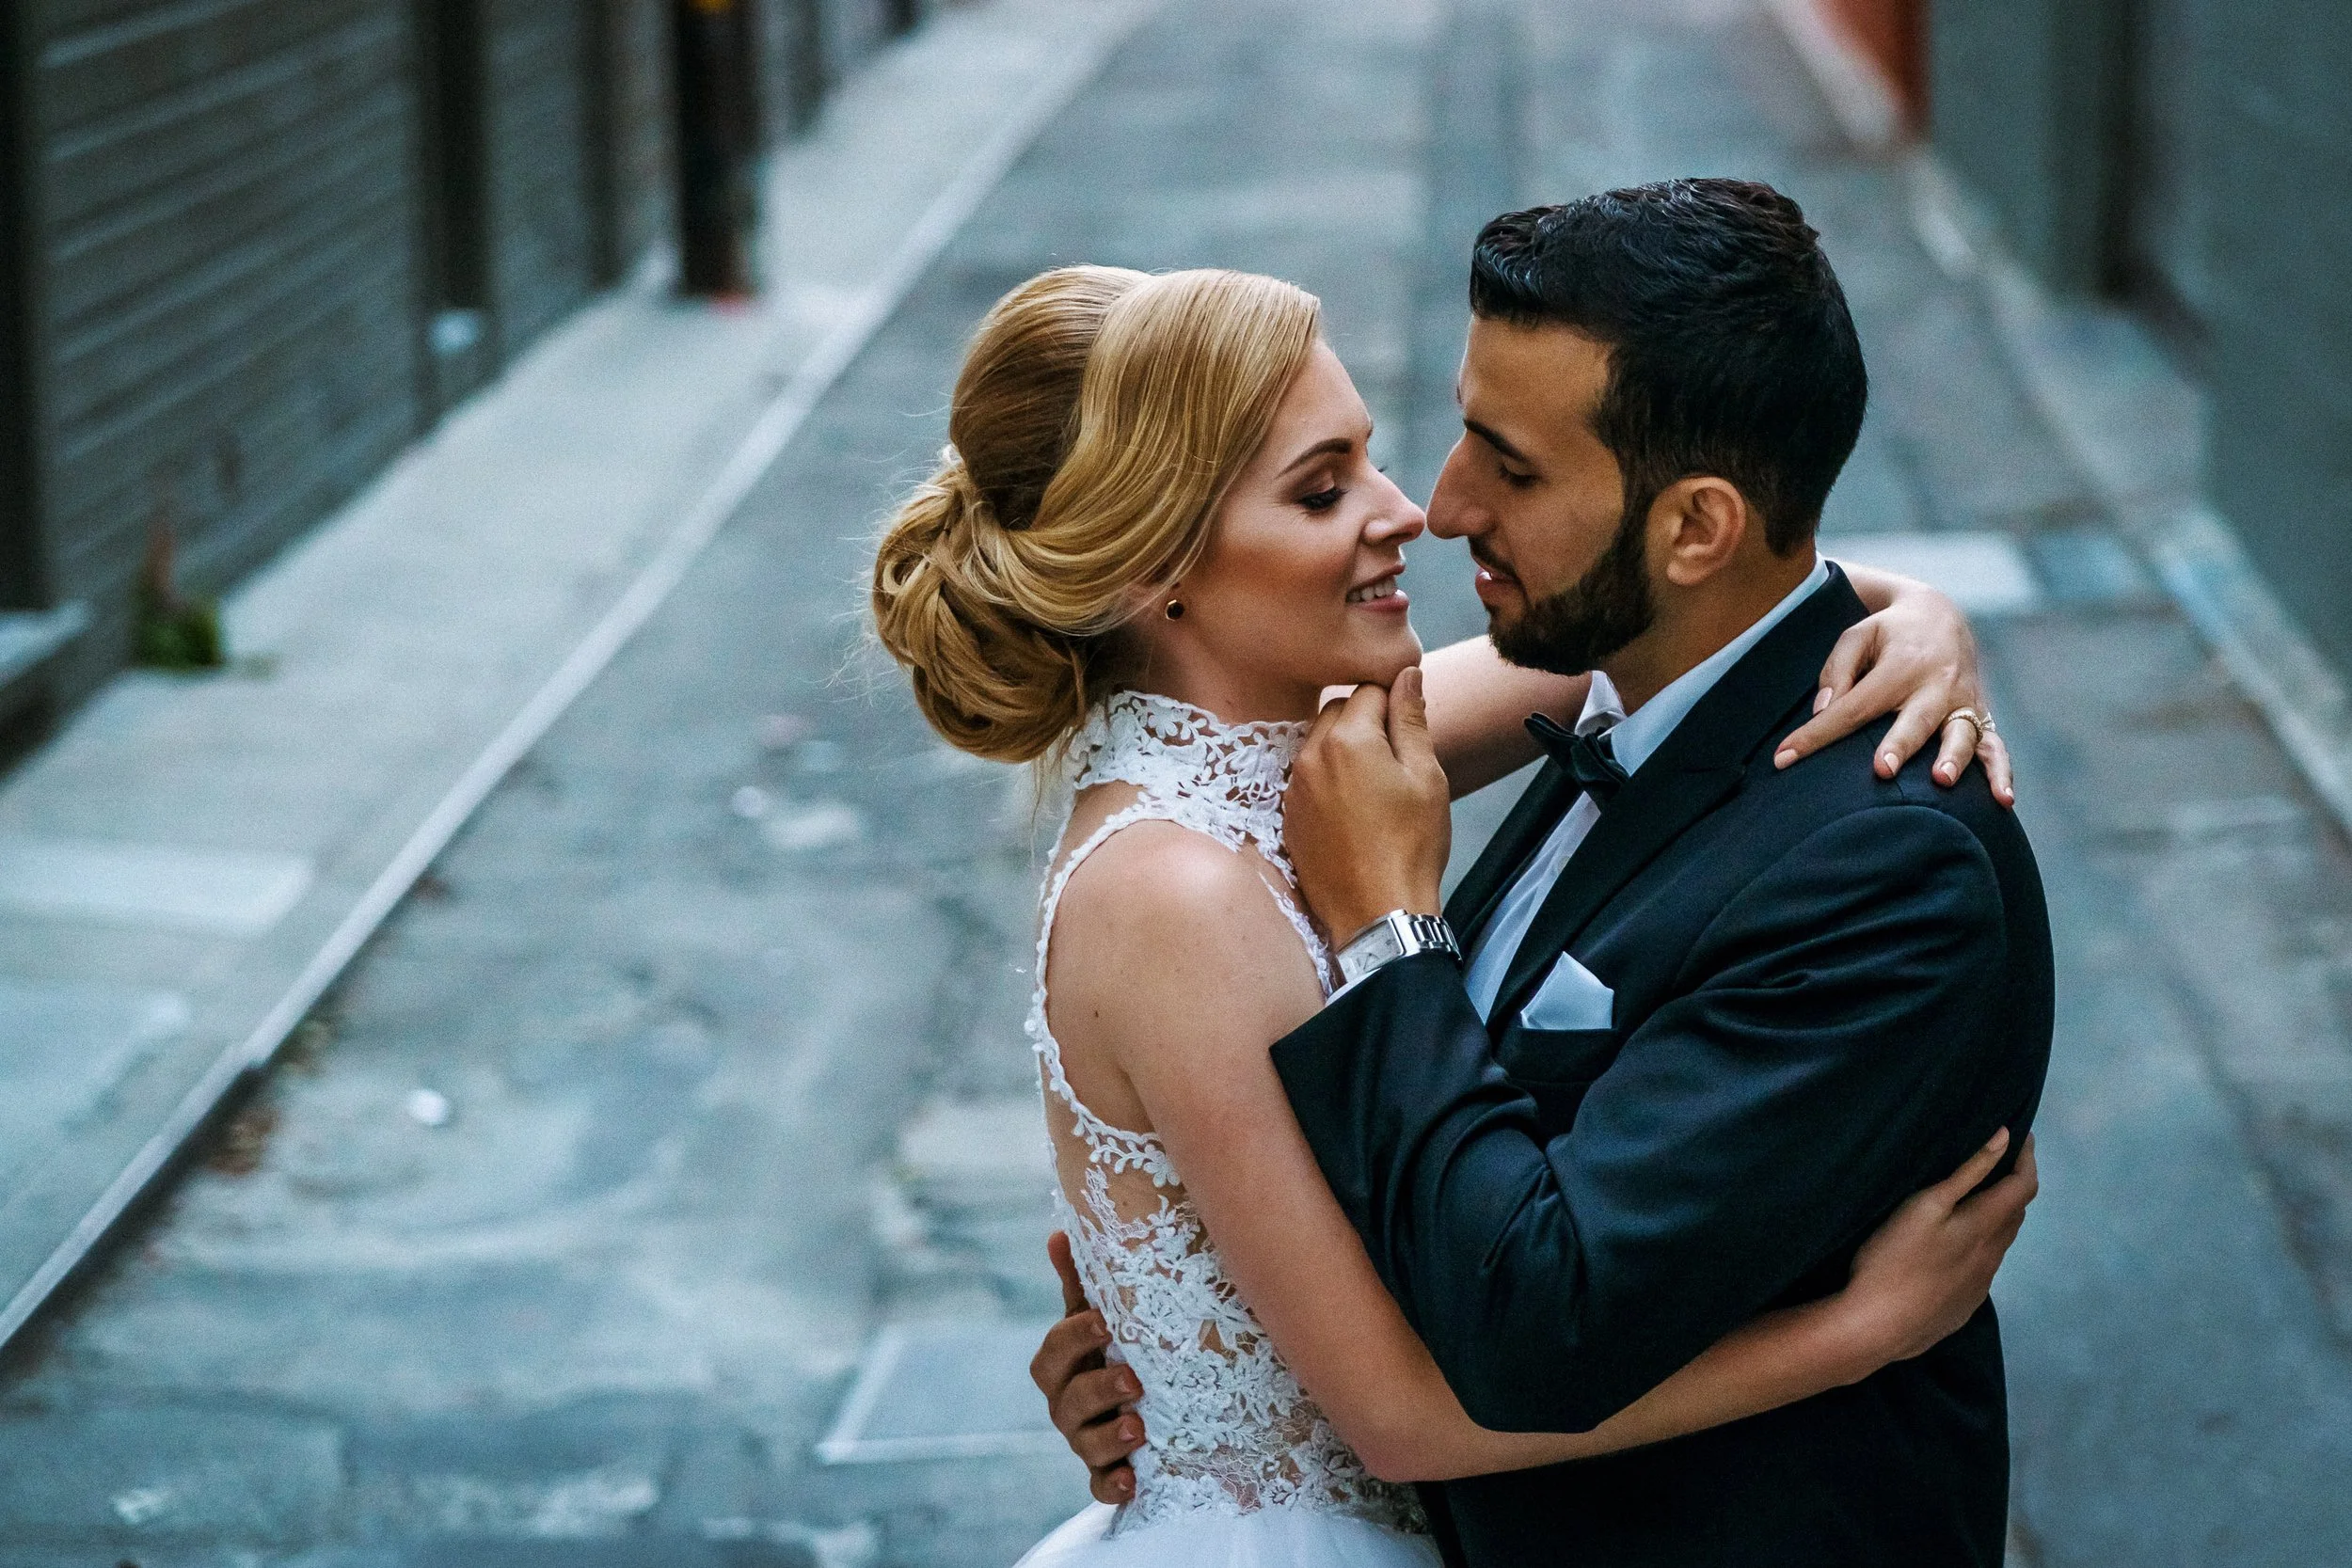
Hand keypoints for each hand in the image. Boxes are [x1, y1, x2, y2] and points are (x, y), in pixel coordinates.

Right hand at [1029, 1231, 1144, 1504]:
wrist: (1144, 1407)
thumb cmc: (1115, 1349)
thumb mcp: (1100, 1316)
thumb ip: (1080, 1283)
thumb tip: (1058, 1233)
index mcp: (1064, 1365)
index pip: (1055, 1350)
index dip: (1075, 1337)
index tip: (1106, 1322)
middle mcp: (1067, 1404)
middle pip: (1065, 1400)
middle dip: (1097, 1388)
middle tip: (1135, 1379)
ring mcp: (1085, 1441)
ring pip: (1082, 1443)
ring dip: (1109, 1436)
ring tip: (1140, 1426)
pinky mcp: (1107, 1475)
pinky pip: (1101, 1487)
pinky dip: (1113, 1484)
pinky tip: (1133, 1479)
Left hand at [1286, 666, 1451, 941]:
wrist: (1378, 913)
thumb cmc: (1411, 845)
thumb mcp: (1426, 776)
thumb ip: (1411, 719)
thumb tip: (1406, 674)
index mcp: (1348, 740)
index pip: (1369, 690)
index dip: (1395, 704)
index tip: (1410, 730)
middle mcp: (1311, 756)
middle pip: (1337, 712)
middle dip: (1366, 723)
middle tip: (1397, 762)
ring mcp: (1294, 788)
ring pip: (1319, 745)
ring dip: (1345, 751)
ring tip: (1376, 789)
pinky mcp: (1288, 816)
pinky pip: (1307, 779)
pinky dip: (1328, 781)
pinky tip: (1354, 812)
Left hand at [1771, 584, 2016, 807]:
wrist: (1942, 616)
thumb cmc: (1888, 635)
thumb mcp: (1857, 636)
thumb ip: (1837, 670)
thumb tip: (1824, 710)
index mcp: (1899, 666)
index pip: (1852, 707)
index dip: (1817, 734)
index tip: (1784, 758)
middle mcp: (1935, 685)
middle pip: (1915, 721)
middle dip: (1899, 745)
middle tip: (1881, 769)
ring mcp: (1962, 704)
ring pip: (1962, 735)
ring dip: (1953, 759)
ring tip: (1942, 781)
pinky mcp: (1980, 717)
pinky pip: (1995, 747)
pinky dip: (2001, 773)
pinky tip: (2003, 800)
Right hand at [1842, 1130, 2038, 1365]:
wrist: (1874, 1328)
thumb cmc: (1892, 1258)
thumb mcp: (1926, 1205)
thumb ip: (1968, 1171)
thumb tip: (2004, 1136)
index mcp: (1984, 1228)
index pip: (2023, 1186)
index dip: (2027, 1159)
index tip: (2022, 1136)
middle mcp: (1990, 1257)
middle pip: (2015, 1215)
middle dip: (2013, 1185)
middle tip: (1997, 1163)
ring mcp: (1978, 1287)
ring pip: (2000, 1244)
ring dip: (1998, 1218)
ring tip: (1976, 1201)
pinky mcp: (1962, 1307)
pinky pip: (1982, 1269)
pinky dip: (1980, 1247)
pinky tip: (1952, 1250)